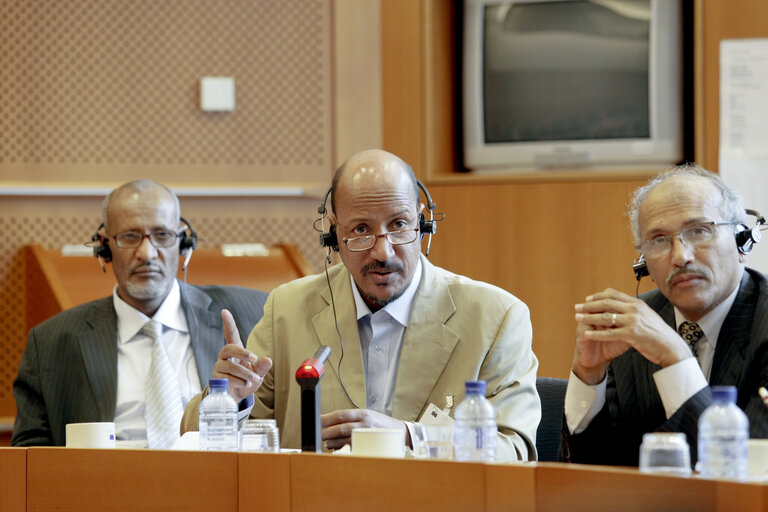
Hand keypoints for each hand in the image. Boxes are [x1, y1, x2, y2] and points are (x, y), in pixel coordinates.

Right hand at [211, 309, 271, 401]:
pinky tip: (245, 385)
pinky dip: (239, 382)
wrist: (237, 397)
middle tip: (254, 358)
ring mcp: (219, 367)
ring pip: (230, 366)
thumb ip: (262, 367)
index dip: (228, 323)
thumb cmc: (247, 381)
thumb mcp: (258, 373)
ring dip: (245, 373)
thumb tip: (268, 360)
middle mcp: (225, 356)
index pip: (231, 334)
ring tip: (254, 380)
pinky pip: (227, 378)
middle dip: (242, 352)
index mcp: (236, 351)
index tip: (224, 311)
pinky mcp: (216, 378)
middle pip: (229, 348)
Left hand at [320, 409, 409, 449]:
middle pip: (341, 425)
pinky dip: (341, 447)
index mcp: (363, 413)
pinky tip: (335, 447)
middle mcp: (364, 422)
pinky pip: (351, 446)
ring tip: (325, 442)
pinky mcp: (369, 445)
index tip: (317, 420)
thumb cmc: (382, 425)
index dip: (327, 417)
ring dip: (332, 440)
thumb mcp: (368, 416)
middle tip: (318, 433)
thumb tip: (332, 421)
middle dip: (326, 430)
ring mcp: (367, 434)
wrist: (401, 433)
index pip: (341, 414)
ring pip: (345, 437)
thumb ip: (352, 418)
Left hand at [572, 288, 691, 383]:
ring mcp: (633, 321)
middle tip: (577, 307)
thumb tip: (623, 305)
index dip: (598, 296)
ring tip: (578, 318)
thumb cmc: (659, 334)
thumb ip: (634, 310)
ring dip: (589, 317)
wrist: (671, 347)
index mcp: (637, 303)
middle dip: (589, 305)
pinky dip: (597, 333)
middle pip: (606, 303)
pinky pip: (609, 333)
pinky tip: (587, 334)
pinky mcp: (632, 334)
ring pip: (605, 317)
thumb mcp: (647, 316)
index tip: (588, 299)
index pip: (614, 295)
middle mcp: (634, 309)